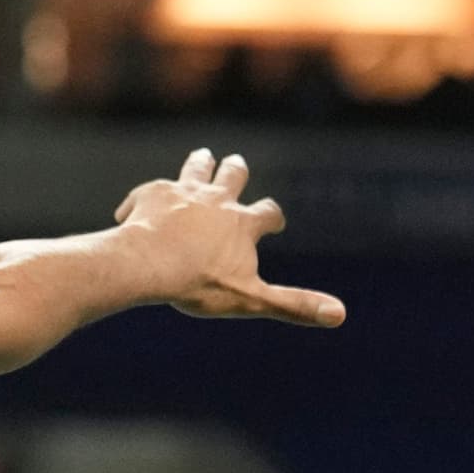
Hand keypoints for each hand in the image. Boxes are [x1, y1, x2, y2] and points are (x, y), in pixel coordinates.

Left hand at [114, 152, 345, 327]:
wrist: (149, 264)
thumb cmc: (200, 284)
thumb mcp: (250, 299)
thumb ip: (293, 305)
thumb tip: (341, 315)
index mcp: (243, 223)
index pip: (268, 213)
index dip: (273, 217)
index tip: (274, 221)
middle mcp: (217, 199)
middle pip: (233, 177)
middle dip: (236, 171)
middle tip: (236, 163)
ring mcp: (184, 193)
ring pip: (197, 169)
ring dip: (201, 164)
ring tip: (203, 157)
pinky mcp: (153, 194)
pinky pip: (150, 190)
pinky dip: (143, 198)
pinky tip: (133, 207)